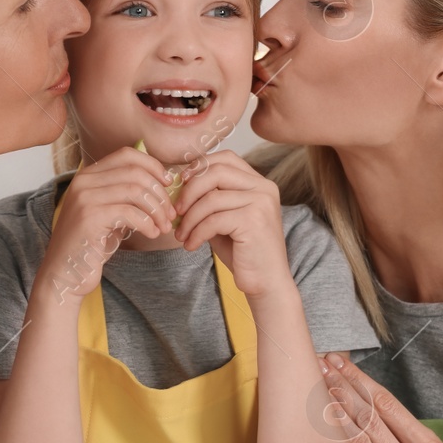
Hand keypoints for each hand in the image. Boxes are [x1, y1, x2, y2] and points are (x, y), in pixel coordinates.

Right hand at [36, 147, 175, 302]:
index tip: (168, 183)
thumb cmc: (91, 245)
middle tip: (170, 213)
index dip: (153, 166)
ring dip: (157, 209)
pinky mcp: (89, 218)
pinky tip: (152, 234)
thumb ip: (126, 195)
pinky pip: (130, 213)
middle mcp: (83, 182)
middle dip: (160, 193)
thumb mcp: (108, 213)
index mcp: (87, 176)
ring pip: (135, 191)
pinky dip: (147, 223)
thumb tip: (163, 183)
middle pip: (135, 172)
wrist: (65, 274)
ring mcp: (84, 199)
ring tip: (163, 226)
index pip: (127, 154)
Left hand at [172, 151, 290, 298]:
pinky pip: (213, 220)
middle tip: (176, 212)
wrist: (266, 283)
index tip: (180, 184)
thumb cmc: (243, 252)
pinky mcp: (253, 221)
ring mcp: (261, 203)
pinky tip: (192, 245)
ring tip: (181, 235)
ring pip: (211, 199)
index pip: (225, 158)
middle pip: (216, 172)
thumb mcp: (224, 219)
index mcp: (260, 183)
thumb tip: (177, 186)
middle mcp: (264, 188)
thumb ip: (209, 200)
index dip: (199, 167)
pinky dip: (196, 233)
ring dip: (189, 218)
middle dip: (189, 191)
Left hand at [320, 354, 442, 442]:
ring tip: (314, 386)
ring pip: (354, 439)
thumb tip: (364, 394)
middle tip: (320, 365)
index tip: (339, 361)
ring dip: (332, 410)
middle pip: (367, 417)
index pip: (386, 404)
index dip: (359, 379)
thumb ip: (403, 430)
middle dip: (340, 386)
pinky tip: (318, 427)